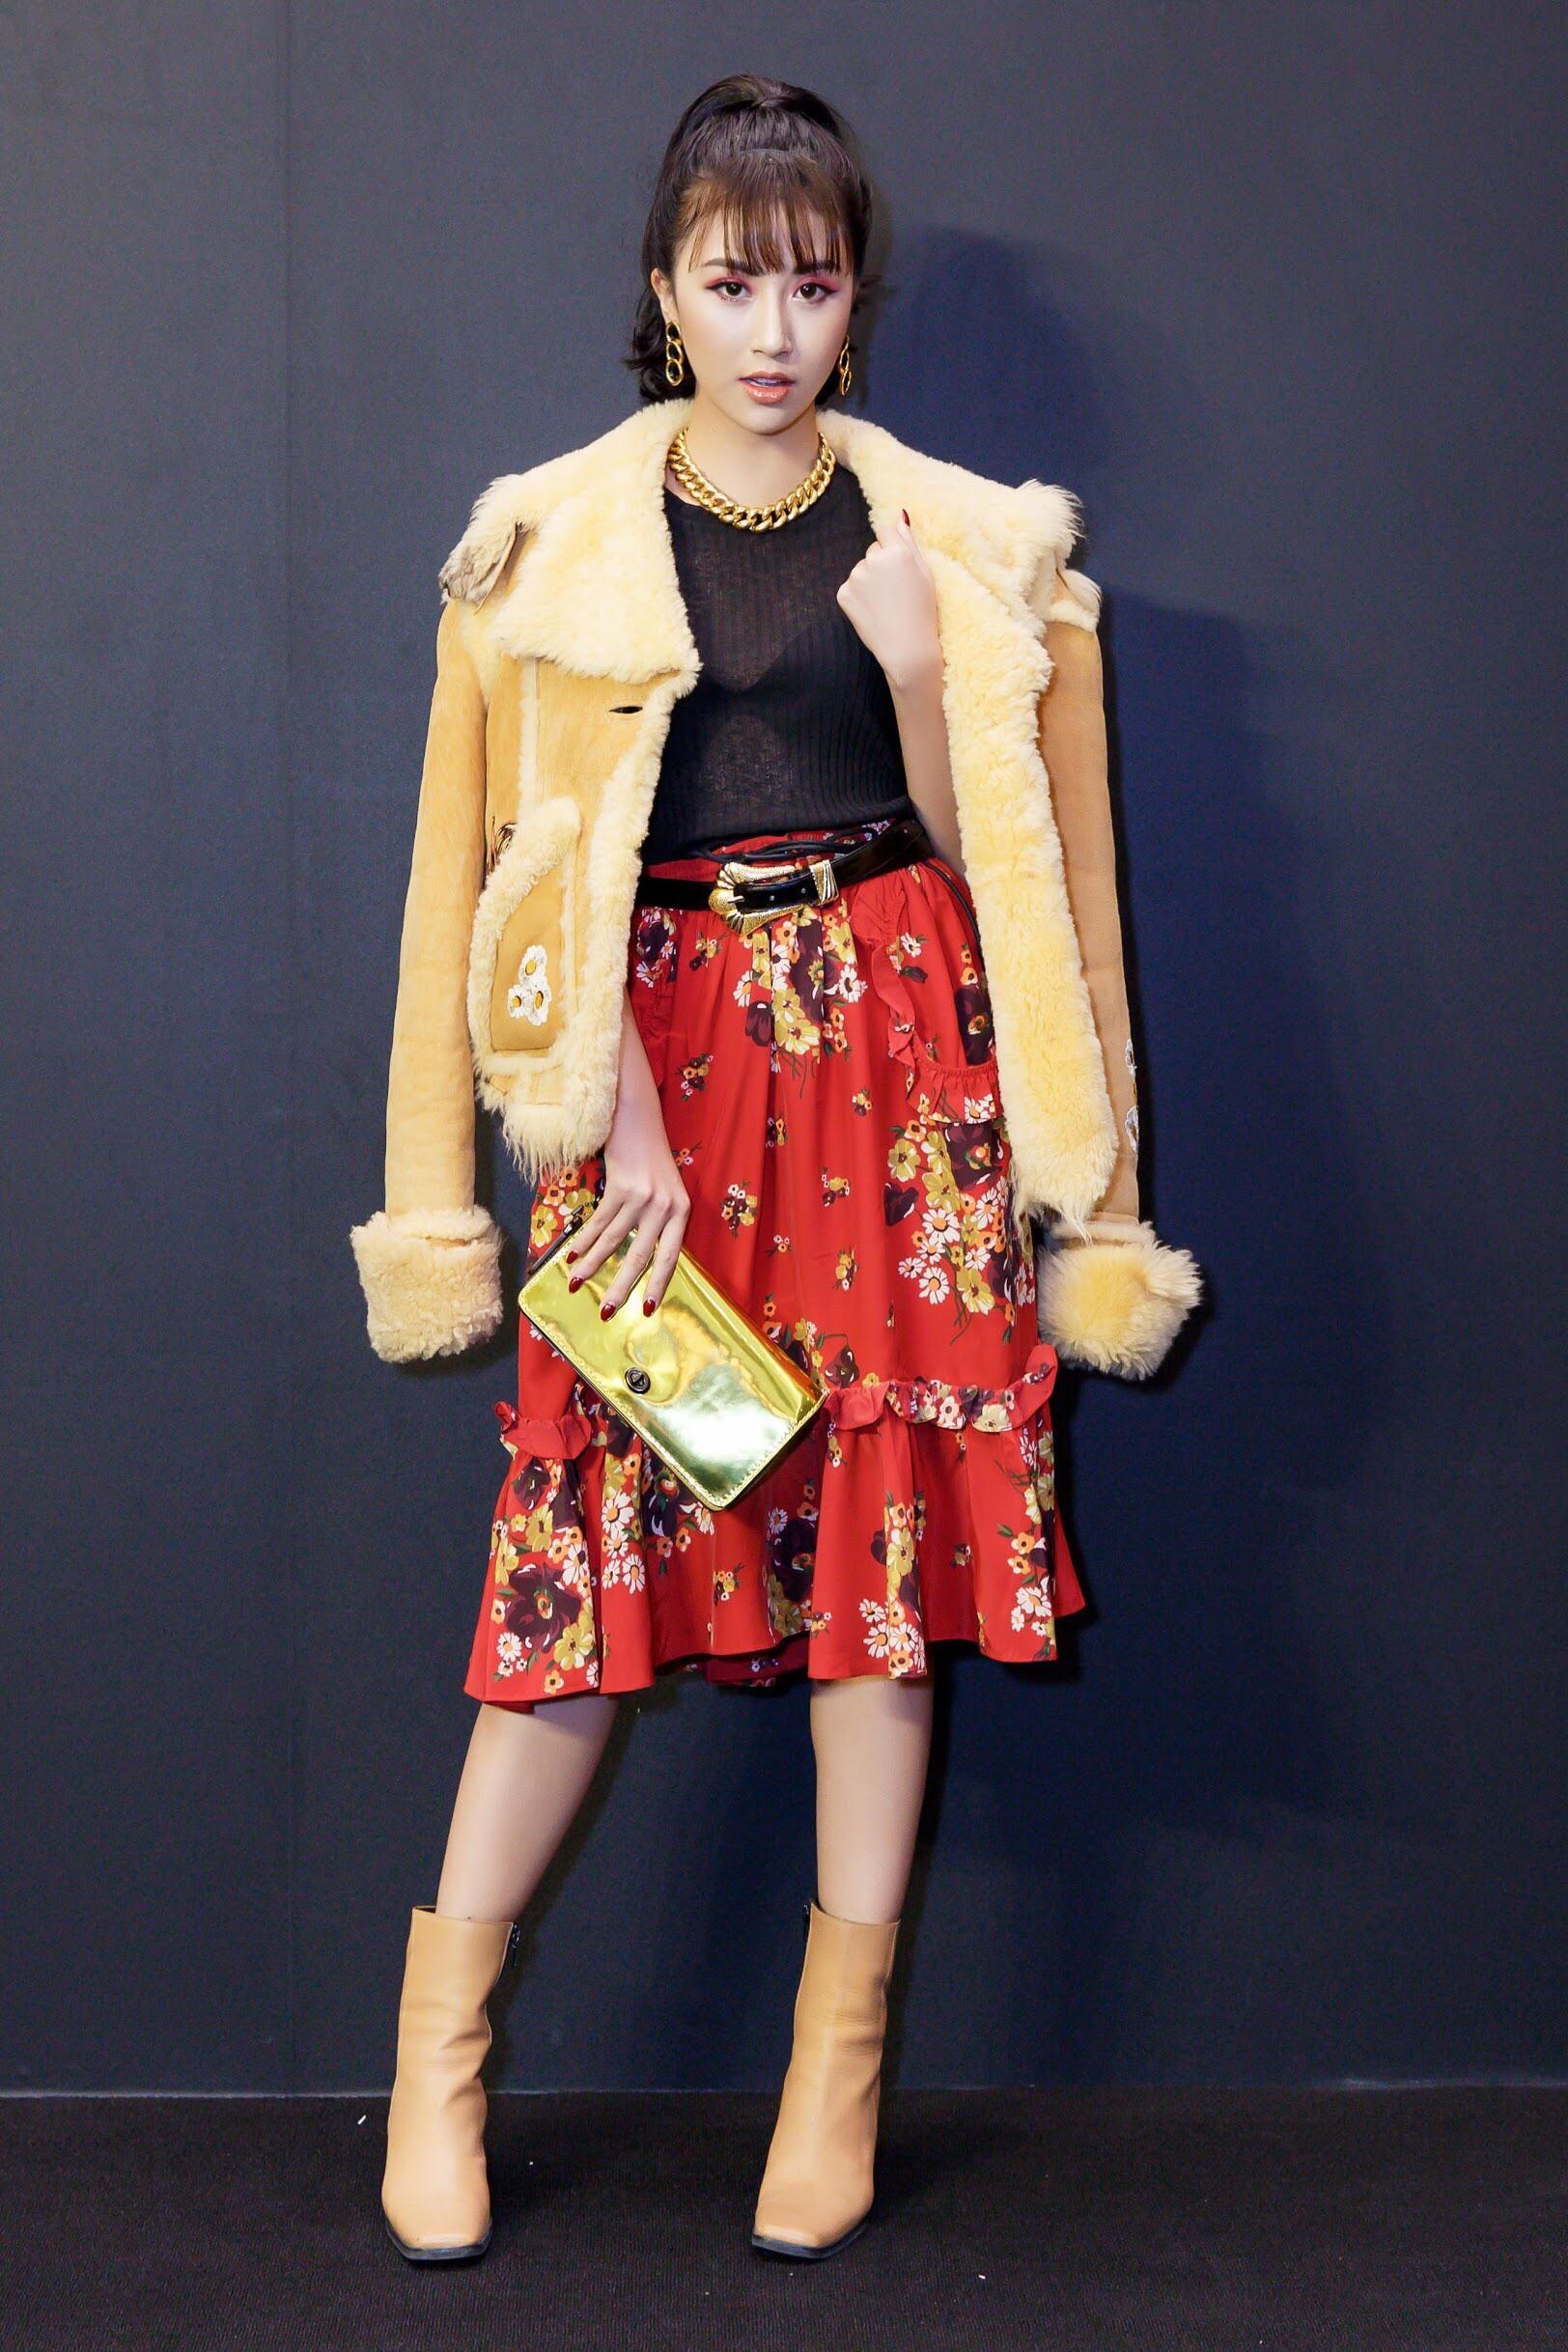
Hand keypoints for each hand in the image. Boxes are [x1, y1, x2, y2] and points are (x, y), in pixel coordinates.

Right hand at [562, 991, 689, 1315]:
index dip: (658, 1283)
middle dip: (621, 1287)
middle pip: (641, 1255)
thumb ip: (655, 1220)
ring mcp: (644, 1196)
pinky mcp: (622, 1186)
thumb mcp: (661, 1190)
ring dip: (591, 1265)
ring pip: (614, 1241)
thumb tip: (630, 1261)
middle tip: (606, 1312)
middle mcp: (667, 1205)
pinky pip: (599, 1221)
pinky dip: (584, 1241)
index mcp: (681, 1210)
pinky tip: (571, 1256)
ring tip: (574, 1285)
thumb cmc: (647, 1157)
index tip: (648, 1309)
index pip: (671, 1255)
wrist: (636, 1115)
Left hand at [835, 507, 942, 692]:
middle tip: (895, 591)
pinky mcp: (844, 593)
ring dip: (869, 581)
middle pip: (872, 551)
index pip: (883, 529)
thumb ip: (910, 541)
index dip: (891, 546)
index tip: (897, 565)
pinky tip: (873, 611)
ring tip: (885, 603)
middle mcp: (874, 559)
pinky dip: (859, 597)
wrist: (907, 648)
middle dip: (881, 564)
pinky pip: (851, 587)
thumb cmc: (922, 610)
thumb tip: (899, 515)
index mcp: (897, 551)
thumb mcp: (925, 573)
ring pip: (861, 570)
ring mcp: (856, 577)